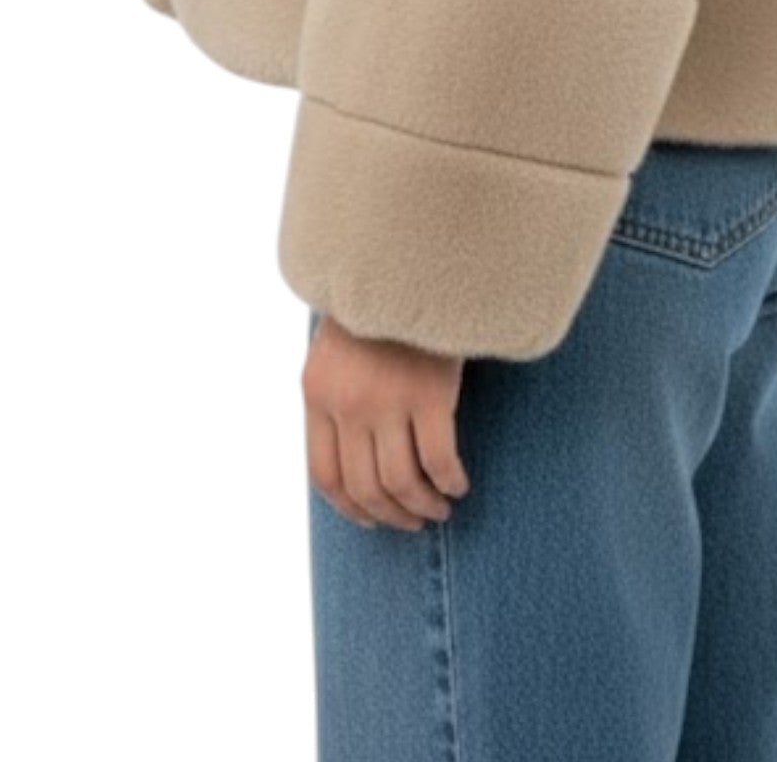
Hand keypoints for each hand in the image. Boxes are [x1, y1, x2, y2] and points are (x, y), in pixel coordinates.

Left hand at [302, 314, 471, 530]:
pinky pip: (439, 460)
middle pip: (365, 487)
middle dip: (391, 515)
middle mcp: (347, 405)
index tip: (371, 518)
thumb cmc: (378, 300)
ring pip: (401, 483)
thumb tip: (351, 449)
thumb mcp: (336, 345)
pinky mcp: (429, 394)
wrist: (408, 256)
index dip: (349, 507)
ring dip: (422, 506)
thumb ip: (336, 393)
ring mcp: (386, 401)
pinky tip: (459, 483)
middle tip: (415, 519)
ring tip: (439, 508)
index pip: (324, 475)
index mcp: (317, 393)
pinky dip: (450, 481)